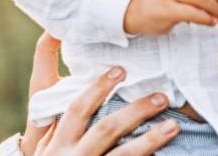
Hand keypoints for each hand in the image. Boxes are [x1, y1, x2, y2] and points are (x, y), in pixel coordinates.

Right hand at [20, 33, 176, 155]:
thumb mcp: (44, 141)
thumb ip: (56, 116)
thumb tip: (58, 73)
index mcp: (58, 141)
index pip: (78, 109)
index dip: (98, 88)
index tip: (121, 70)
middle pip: (106, 129)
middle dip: (134, 112)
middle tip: (160, 96)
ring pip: (123, 154)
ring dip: (150, 140)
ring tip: (173, 126)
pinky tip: (166, 150)